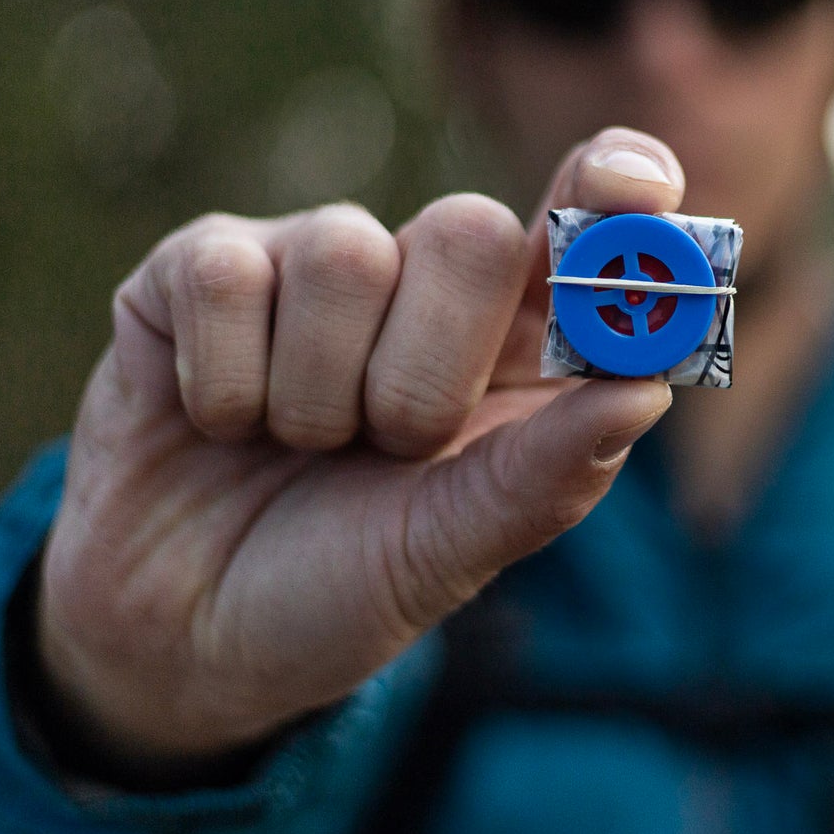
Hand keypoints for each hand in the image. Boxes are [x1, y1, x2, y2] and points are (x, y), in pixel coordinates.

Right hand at [33, 129, 683, 782]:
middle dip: (432, 367)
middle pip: (470, 228)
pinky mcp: (199, 268)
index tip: (636, 193)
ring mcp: (309, 262)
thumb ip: (551, 474)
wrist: (182, 647)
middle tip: (392, 448)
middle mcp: (423, 282)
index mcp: (517, 343)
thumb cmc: (338, 587)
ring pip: (344, 255)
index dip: (618, 187)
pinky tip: (217, 424)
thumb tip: (651, 390)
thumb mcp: (452, 553)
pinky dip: (225, 387)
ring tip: (298, 448)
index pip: (586, 220)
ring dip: (318, 396)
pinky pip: (228, 278)